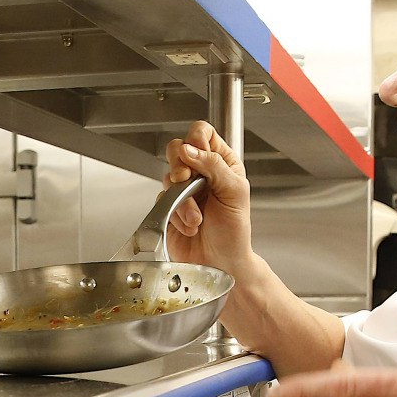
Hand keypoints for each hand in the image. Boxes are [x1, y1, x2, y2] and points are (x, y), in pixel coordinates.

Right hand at [163, 120, 254, 271]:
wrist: (221, 262)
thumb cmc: (234, 231)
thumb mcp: (234, 192)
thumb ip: (213, 165)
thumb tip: (190, 149)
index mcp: (222, 163)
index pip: (203, 133)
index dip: (196, 138)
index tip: (197, 152)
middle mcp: (201, 173)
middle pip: (177, 149)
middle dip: (180, 166)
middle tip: (186, 180)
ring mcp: (183, 190)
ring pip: (168, 177)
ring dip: (182, 200)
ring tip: (197, 217)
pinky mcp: (168, 208)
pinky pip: (162, 202)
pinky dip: (176, 215)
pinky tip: (191, 226)